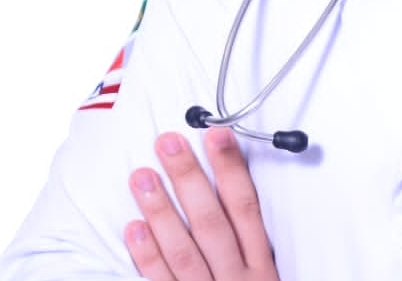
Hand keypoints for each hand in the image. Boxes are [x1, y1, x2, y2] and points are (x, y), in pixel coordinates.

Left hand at [125, 128, 279, 280]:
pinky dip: (148, 256)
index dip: (231, 167)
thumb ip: (249, 244)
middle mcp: (236, 279)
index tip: (216, 134)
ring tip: (141, 176)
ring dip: (161, 210)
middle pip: (211, 221)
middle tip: (168, 143)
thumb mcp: (267, 276)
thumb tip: (229, 192)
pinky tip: (134, 227)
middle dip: (189, 178)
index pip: (245, 206)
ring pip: (183, 249)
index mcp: (260, 265)